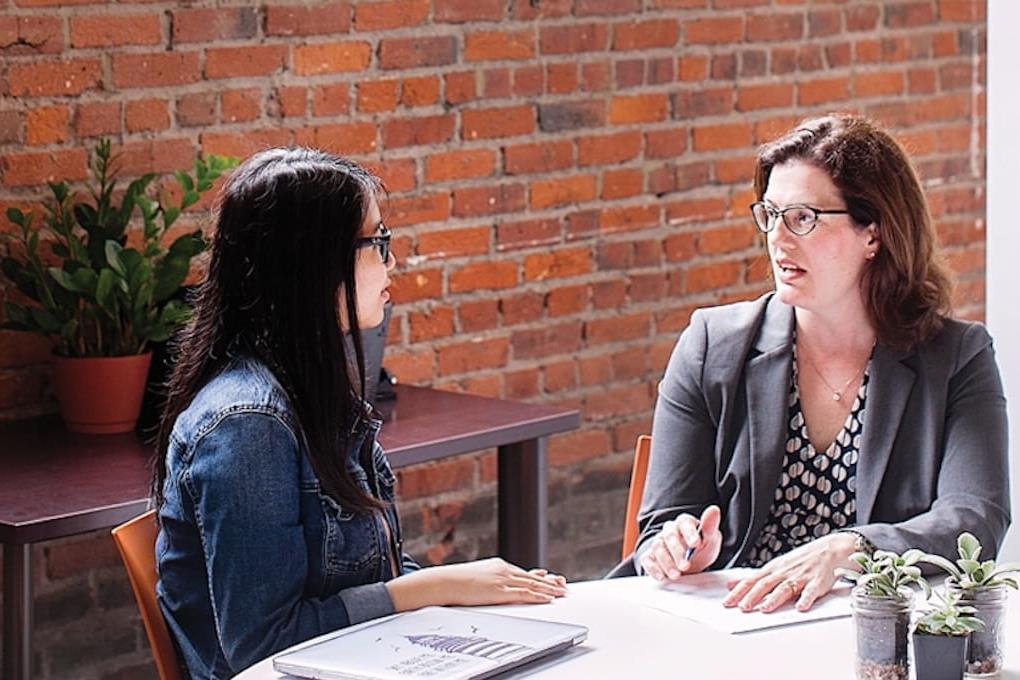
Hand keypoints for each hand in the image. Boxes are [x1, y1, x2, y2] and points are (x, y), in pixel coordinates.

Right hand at [387, 557, 566, 610]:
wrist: (444, 581)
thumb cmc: (457, 582)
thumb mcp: (478, 578)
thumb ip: (491, 580)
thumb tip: (495, 585)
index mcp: (499, 566)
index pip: (524, 572)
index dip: (540, 577)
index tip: (552, 579)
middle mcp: (504, 570)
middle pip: (532, 577)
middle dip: (549, 583)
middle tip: (563, 586)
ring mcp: (502, 579)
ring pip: (531, 584)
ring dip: (548, 589)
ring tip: (561, 593)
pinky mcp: (499, 590)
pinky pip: (523, 593)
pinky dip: (538, 595)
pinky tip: (547, 598)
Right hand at [639, 505, 721, 580]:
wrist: (691, 565)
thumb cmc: (700, 549)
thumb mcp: (711, 540)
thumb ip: (710, 527)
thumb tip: (714, 510)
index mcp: (684, 523)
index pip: (685, 522)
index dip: (689, 533)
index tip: (696, 544)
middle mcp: (669, 530)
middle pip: (669, 536)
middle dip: (677, 552)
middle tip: (685, 565)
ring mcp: (659, 542)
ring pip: (658, 547)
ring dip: (666, 562)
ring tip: (676, 575)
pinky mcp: (650, 555)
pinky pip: (647, 559)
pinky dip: (653, 568)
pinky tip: (662, 577)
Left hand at [722, 532, 857, 612]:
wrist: (829, 550)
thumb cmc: (801, 561)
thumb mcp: (774, 567)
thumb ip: (754, 578)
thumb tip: (732, 584)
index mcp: (773, 570)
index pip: (751, 580)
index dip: (738, 591)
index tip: (727, 603)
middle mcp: (784, 572)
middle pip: (765, 584)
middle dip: (752, 596)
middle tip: (742, 608)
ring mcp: (800, 577)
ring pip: (785, 588)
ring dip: (774, 599)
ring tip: (764, 609)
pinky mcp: (817, 582)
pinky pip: (811, 591)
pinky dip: (806, 599)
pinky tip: (800, 607)